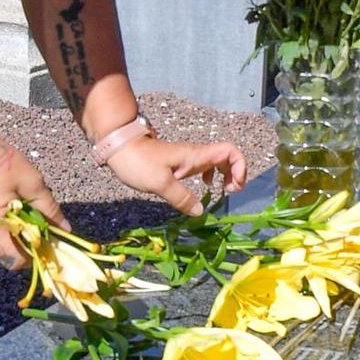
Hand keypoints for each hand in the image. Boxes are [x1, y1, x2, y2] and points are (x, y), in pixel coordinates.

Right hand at [0, 134, 69, 268]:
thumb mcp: (30, 182)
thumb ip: (49, 209)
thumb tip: (65, 230)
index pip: (14, 261)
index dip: (34, 255)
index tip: (47, 240)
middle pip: (6, 258)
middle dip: (25, 246)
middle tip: (37, 225)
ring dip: (12, 239)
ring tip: (21, 215)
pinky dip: (0, 233)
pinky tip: (8, 213)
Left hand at [105, 134, 247, 216]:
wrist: (119, 147)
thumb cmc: (139, 161)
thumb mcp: (160, 183)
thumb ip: (181, 198)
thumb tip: (200, 211)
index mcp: (196, 156)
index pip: (230, 151)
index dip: (240, 166)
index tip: (234, 187)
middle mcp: (196, 155)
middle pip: (227, 157)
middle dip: (236, 173)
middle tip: (230, 192)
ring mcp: (187, 159)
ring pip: (216, 162)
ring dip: (225, 175)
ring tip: (222, 192)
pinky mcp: (179, 164)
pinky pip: (203, 168)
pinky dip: (211, 177)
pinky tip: (204, 188)